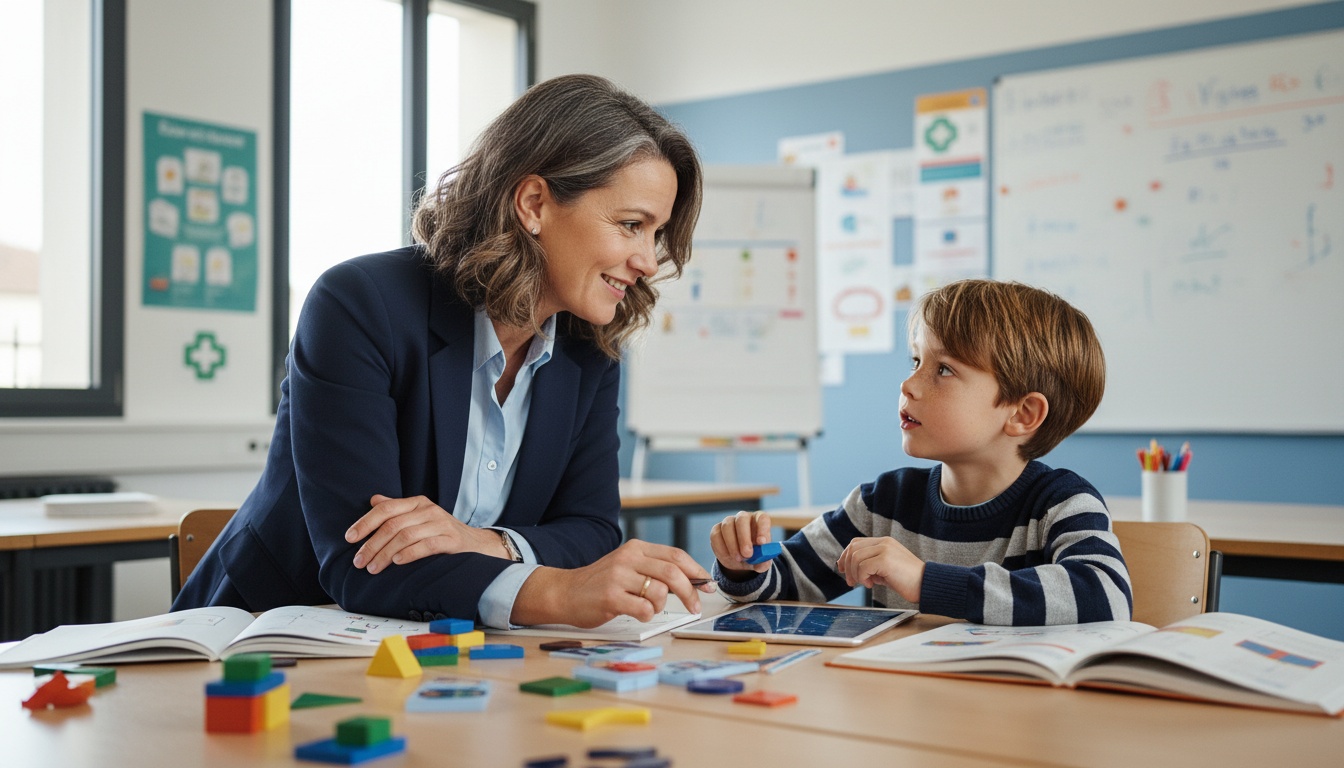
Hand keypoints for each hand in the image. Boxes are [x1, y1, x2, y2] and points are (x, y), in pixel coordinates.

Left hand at [346, 494, 506, 572]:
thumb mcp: (419, 517)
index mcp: (417, 502)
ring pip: (405, 536)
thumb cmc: (441, 532)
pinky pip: (426, 545)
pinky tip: (396, 562)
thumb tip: (373, 500)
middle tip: (358, 562)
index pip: (385, 509)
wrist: (476, 544)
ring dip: (385, 554)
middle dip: (371, 544)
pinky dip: (408, 554)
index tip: (349, 538)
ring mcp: (441, 524)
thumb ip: (397, 509)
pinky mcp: (451, 540)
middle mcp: (428, 510)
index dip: (365, 523)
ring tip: (373, 568)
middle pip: (392, 525)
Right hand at [510, 540, 715, 627]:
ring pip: (660, 593)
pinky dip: (647, 615)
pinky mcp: (610, 597)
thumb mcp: (628, 566)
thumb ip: (654, 570)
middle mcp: (628, 558)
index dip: (696, 571)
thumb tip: (693, 581)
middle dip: (690, 592)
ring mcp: (618, 577)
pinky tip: (637, 613)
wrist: (564, 592)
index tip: (708, 585)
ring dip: (662, 606)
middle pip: (673, 573)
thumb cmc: (601, 583)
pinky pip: (644, 609)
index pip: (676, 556)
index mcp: (636, 548)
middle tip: (695, 607)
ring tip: (649, 608)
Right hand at [709, 510, 773, 578]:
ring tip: (738, 558)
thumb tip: (763, 562)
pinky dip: (721, 548)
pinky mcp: (716, 529)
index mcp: (759, 521)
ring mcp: (729, 521)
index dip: (762, 529)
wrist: (740, 559)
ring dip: (732, 544)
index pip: (762, 518)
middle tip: (747, 554)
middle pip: (742, 519)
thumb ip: (764, 562)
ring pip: (727, 526)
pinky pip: (716, 535)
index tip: (762, 542)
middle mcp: (744, 517)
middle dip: (744, 537)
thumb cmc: (755, 555)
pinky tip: (728, 557)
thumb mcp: (761, 561)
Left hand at [835, 537, 924, 602]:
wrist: (926, 585)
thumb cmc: (908, 581)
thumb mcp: (886, 570)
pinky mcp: (885, 559)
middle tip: (850, 581)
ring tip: (864, 584)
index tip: (842, 568)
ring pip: (855, 557)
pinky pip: (863, 566)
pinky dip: (862, 577)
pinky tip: (871, 584)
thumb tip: (851, 569)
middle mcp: (884, 542)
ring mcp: (885, 549)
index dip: (845, 555)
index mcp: (884, 542)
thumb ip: (871, 566)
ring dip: (855, 573)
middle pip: (853, 548)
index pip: (856, 543)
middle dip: (846, 565)